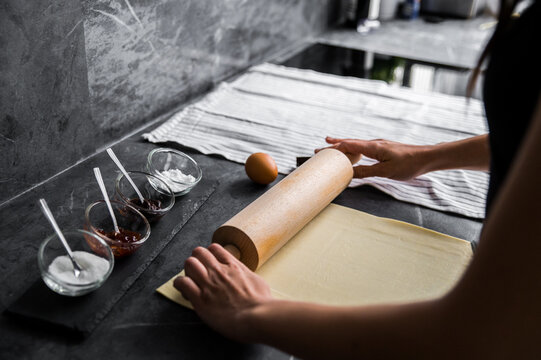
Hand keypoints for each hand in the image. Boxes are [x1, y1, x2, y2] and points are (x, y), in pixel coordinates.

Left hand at [174, 243, 272, 341]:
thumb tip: (245, 277)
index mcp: (233, 266)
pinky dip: (180, 284)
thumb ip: (246, 276)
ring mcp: (208, 283)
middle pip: (199, 252)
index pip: (215, 248)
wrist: (258, 316)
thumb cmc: (262, 302)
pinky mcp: (200, 299)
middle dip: (197, 260)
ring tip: (190, 280)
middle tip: (198, 271)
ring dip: (188, 271)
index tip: (210, 263)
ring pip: (189, 263)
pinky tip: (183, 290)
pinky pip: (182, 283)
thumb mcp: (258, 281)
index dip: (210, 254)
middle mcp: (219, 271)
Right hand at [317, 136, 431, 180]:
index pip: (349, 145)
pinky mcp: (383, 149)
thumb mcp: (386, 171)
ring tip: (331, 148)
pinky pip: (363, 148)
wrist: (427, 157)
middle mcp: (374, 144)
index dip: (334, 148)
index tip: (321, 150)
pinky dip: (353, 150)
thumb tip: (348, 173)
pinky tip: (353, 154)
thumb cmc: (408, 164)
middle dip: (334, 146)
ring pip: (356, 145)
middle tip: (320, 149)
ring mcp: (379, 145)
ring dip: (343, 147)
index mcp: (373, 147)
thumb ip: (366, 171)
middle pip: (350, 143)